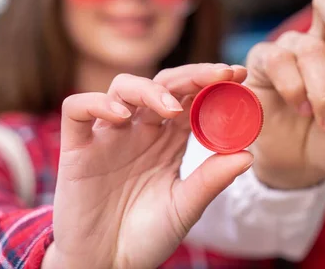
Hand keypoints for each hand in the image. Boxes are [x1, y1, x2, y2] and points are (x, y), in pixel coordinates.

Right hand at [43, 64, 252, 268]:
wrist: (107, 267)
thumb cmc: (147, 236)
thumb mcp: (185, 207)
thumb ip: (211, 180)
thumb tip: (248, 154)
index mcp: (169, 140)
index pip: (192, 98)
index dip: (213, 84)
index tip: (239, 75)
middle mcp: (141, 130)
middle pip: (164, 84)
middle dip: (193, 75)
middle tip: (220, 75)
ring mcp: (108, 136)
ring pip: (124, 88)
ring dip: (150, 89)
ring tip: (172, 110)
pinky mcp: (76, 148)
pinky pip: (77, 109)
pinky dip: (97, 103)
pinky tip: (122, 117)